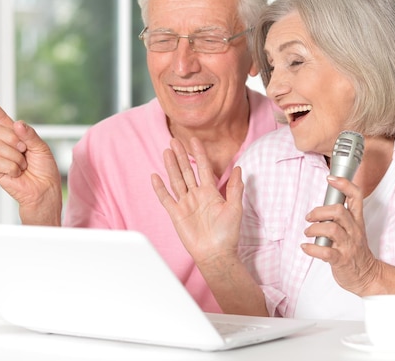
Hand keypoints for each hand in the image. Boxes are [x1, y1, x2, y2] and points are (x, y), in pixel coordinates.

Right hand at [0, 93, 61, 224]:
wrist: (44, 189)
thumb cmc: (44, 169)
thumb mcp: (41, 147)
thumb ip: (29, 135)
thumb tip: (16, 124)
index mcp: (15, 135)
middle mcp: (4, 144)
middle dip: (12, 138)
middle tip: (24, 150)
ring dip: (16, 156)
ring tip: (24, 164)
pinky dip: (12, 167)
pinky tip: (18, 173)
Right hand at [150, 137, 243, 265]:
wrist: (216, 254)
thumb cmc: (228, 233)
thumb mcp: (235, 208)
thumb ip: (236, 188)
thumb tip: (239, 168)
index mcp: (211, 192)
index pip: (203, 168)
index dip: (199, 154)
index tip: (194, 140)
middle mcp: (196, 195)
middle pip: (186, 171)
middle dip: (181, 156)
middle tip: (174, 140)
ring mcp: (185, 204)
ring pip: (176, 180)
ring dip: (171, 166)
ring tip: (166, 151)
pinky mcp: (176, 214)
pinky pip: (166, 198)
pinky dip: (160, 188)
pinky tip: (155, 176)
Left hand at [301, 175, 380, 294]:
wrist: (367, 276)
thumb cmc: (355, 250)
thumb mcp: (352, 229)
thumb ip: (340, 217)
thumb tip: (321, 207)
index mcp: (356, 221)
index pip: (356, 197)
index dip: (344, 185)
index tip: (330, 178)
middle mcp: (354, 231)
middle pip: (339, 211)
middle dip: (319, 211)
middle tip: (310, 218)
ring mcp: (349, 246)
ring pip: (331, 229)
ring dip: (314, 229)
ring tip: (308, 233)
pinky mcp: (342, 260)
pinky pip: (325, 252)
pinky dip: (311, 249)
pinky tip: (305, 248)